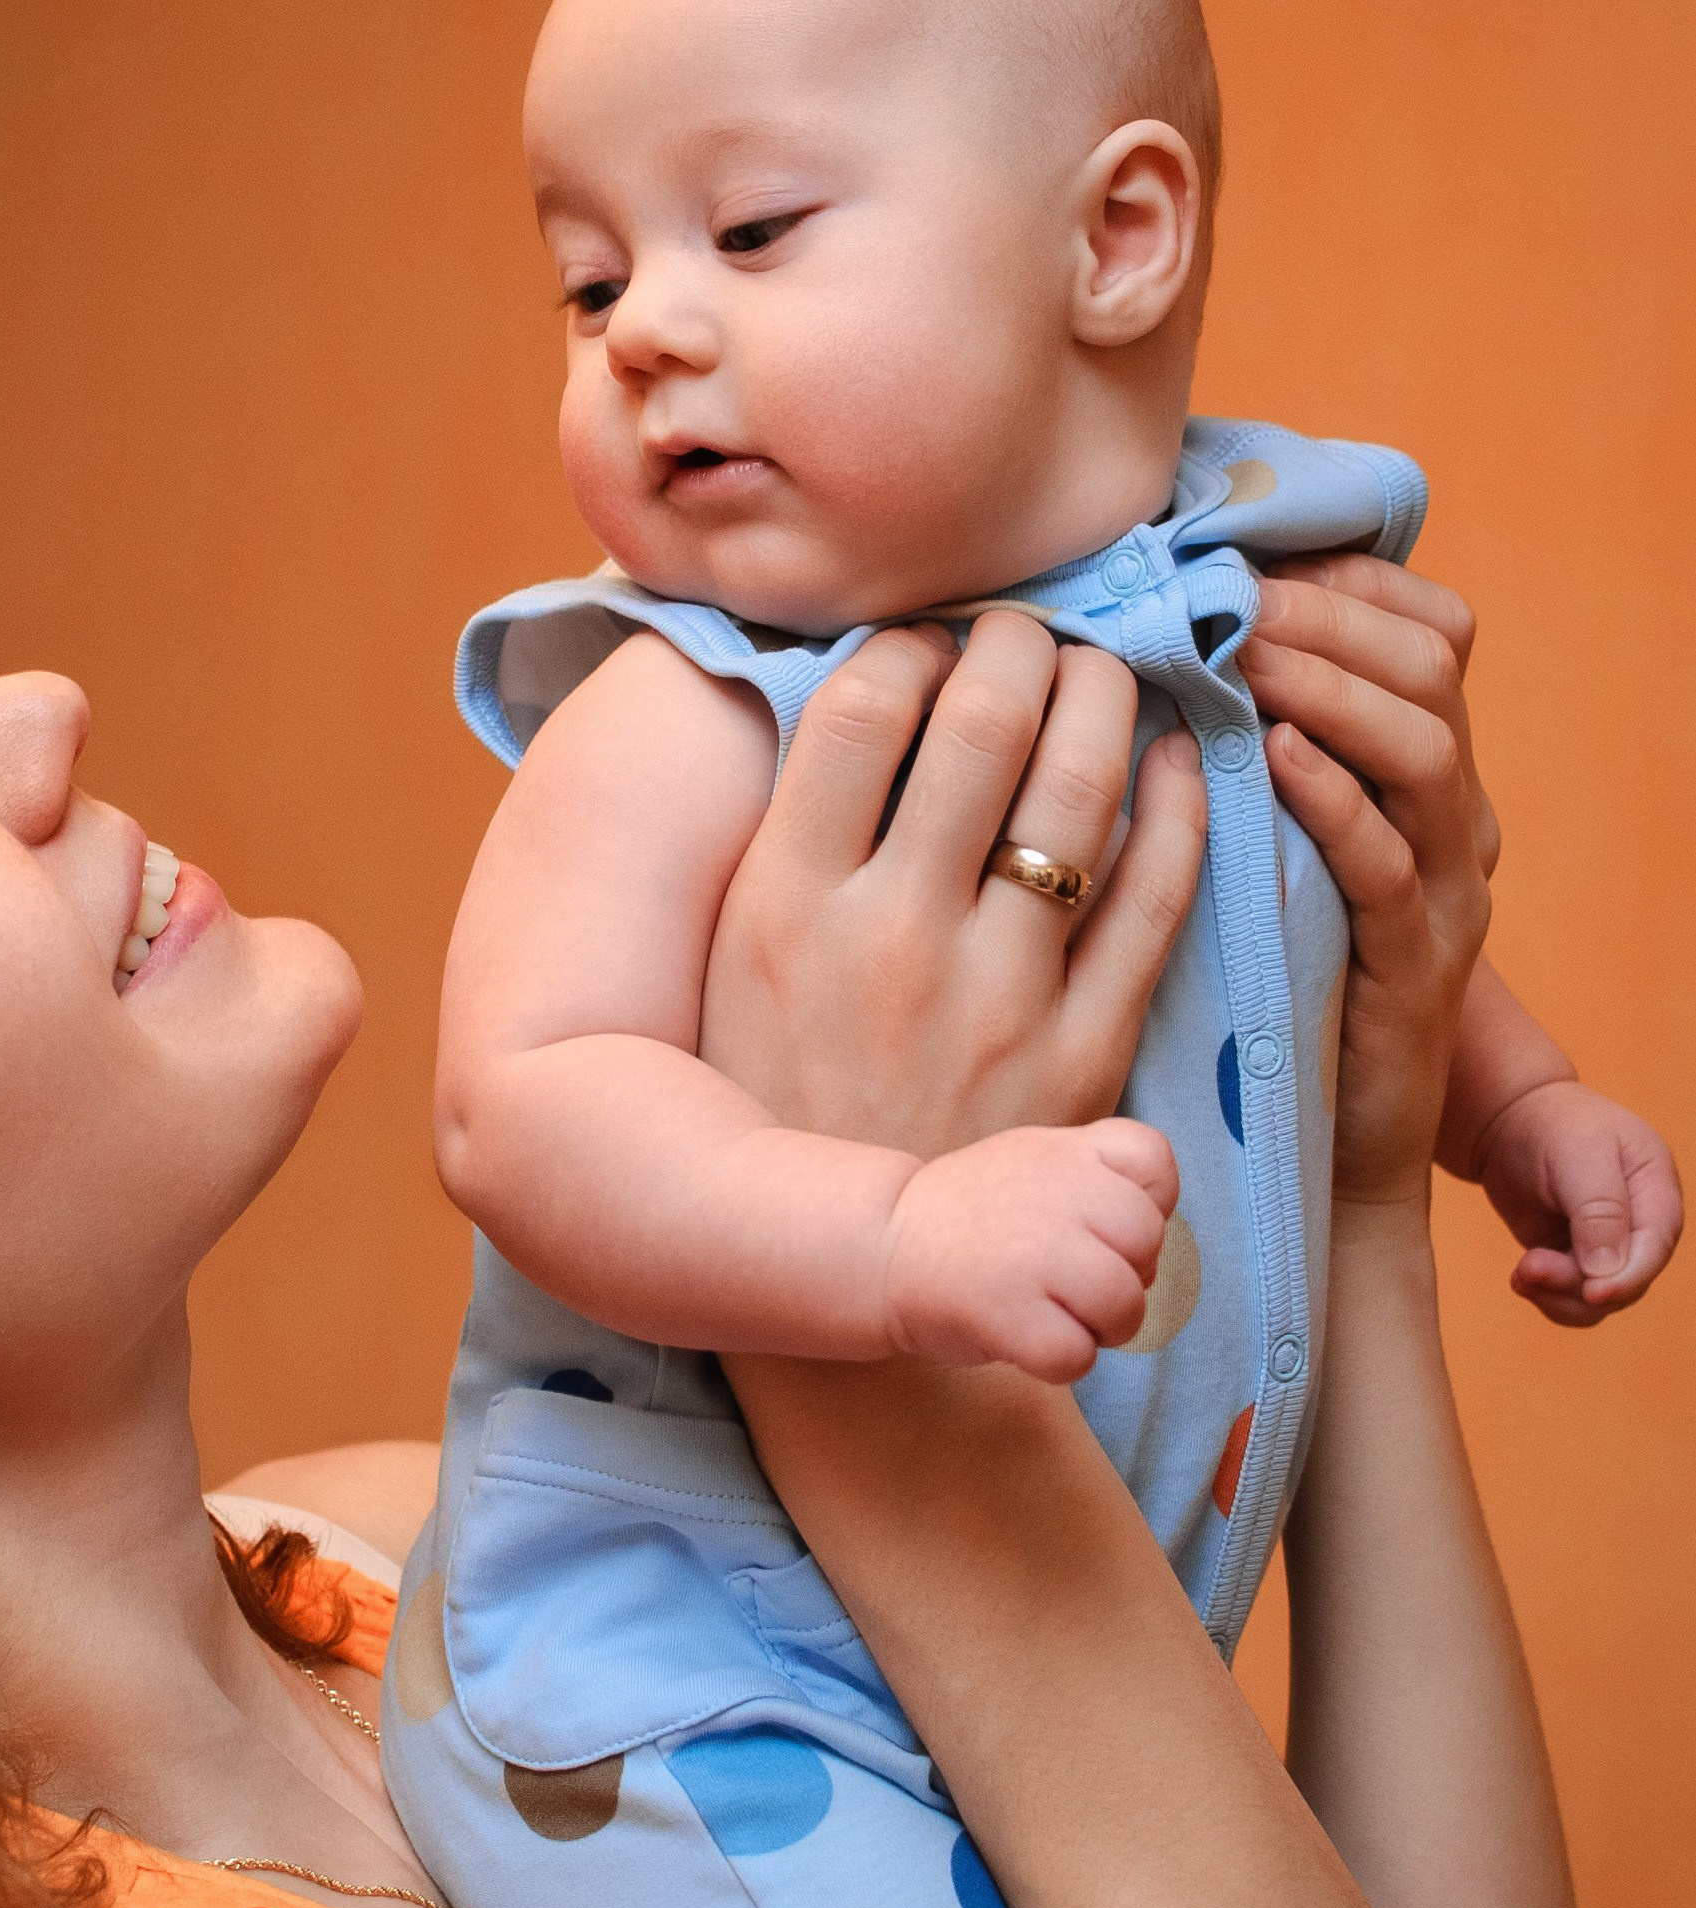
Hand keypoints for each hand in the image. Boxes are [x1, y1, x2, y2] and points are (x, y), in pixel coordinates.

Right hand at [701, 612, 1206, 1155]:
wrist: (854, 1274)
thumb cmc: (778, 1096)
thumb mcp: (728, 965)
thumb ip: (782, 840)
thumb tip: (852, 696)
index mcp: (780, 906)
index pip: (860, 706)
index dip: (909, 642)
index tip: (930, 640)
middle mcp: (888, 940)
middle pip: (982, 723)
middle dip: (1020, 645)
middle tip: (1032, 634)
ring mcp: (994, 998)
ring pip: (1077, 790)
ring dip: (1103, 699)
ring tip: (1101, 675)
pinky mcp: (1082, 1053)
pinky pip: (1154, 899)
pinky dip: (1178, 808)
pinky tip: (1174, 762)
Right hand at [881, 1117, 1178, 1379]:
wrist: (881, 1246)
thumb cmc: (972, 1218)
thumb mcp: (1034, 1161)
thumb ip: (1097, 1181)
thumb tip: (1154, 1251)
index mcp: (1065, 1152)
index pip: (1155, 1162)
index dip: (1150, 1205)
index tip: (1106, 1227)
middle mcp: (1055, 1193)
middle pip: (1148, 1241)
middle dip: (1130, 1276)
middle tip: (1081, 1285)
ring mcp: (1033, 1253)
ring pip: (1125, 1304)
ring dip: (1104, 1328)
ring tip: (1060, 1317)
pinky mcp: (1007, 1312)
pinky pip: (1077, 1355)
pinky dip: (1062, 1362)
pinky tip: (1029, 1341)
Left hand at [1237, 557, 1494, 1206]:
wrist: (1326, 1149)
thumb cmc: (1268, 985)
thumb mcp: (1262, 846)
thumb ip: (1240, 750)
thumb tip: (1144, 642)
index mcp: (1417, 777)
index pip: (1425, 632)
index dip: (1345, 585)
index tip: (1246, 559)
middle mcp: (1449, 822)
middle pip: (1430, 671)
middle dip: (1329, 619)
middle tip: (1228, 596)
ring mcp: (1442, 895)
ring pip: (1428, 752)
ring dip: (1331, 687)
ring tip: (1245, 652)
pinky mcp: (1414, 970)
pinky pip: (1389, 866)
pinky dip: (1336, 798)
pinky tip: (1272, 755)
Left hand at [1471, 1079, 1682, 1325]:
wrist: (1511, 1120)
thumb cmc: (1551, 1126)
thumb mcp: (1578, 1155)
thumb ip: (1599, 1211)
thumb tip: (1608, 1271)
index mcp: (1656, 1190)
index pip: (1655, 1247)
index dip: (1629, 1277)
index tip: (1593, 1292)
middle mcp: (1640, 1224)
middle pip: (1627, 1283)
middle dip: (1577, 1285)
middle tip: (1529, 1266)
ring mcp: (1609, 1246)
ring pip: (1598, 1301)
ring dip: (1557, 1295)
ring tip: (1523, 1269)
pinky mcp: (1576, 1259)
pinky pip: (1571, 1298)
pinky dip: (1546, 1296)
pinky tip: (1522, 1276)